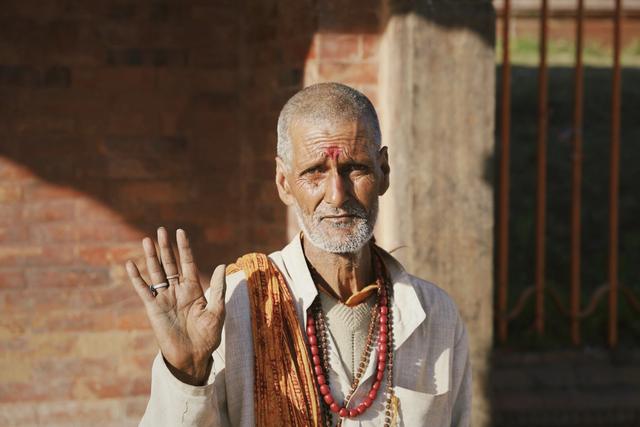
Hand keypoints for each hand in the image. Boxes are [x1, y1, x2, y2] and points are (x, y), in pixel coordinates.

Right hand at [125, 227, 225, 385]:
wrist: (194, 356)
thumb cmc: (208, 335)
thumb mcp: (217, 311)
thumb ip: (218, 288)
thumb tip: (222, 265)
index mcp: (194, 289)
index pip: (187, 263)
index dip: (183, 248)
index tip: (180, 231)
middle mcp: (178, 290)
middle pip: (170, 264)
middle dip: (166, 247)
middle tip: (161, 230)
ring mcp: (165, 298)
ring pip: (156, 273)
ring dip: (151, 257)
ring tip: (147, 240)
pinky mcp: (154, 308)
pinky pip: (144, 290)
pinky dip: (137, 278)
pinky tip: (131, 265)